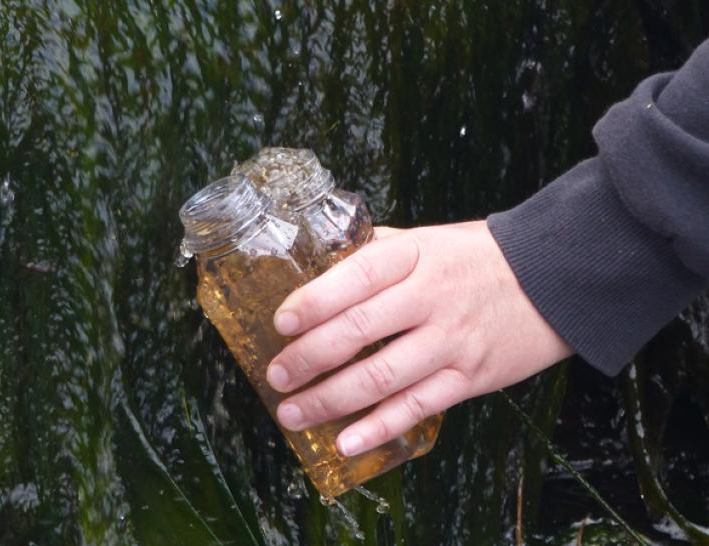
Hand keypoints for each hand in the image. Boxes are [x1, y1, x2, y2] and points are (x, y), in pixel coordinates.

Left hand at [266, 221, 572, 456]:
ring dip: (330, 400)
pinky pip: (417, 408)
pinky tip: (345, 442)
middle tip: (278, 375)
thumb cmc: (480, 259)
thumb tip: (324, 265)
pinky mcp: (470, 378)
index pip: (356, 277)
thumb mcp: (429, 240)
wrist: (554, 280)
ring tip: (293, 413)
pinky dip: (378, 428)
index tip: (280, 323)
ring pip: (381, 377)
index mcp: (416, 257)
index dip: (313, 301)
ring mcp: (452, 341)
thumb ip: (379, 251)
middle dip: (308, 358)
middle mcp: (432, 298)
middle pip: (359, 331)